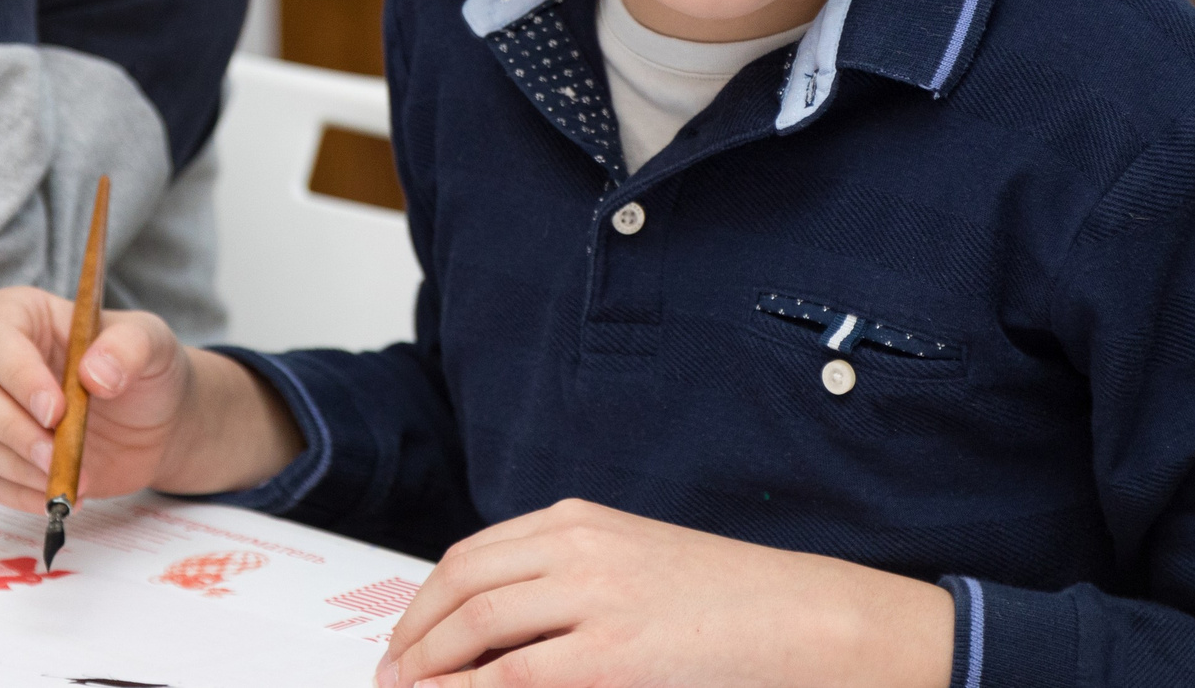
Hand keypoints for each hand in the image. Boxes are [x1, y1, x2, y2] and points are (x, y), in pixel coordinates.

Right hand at [0, 286, 304, 512]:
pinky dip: (17, 492)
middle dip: (17, 430)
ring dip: (18, 466)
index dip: (18, 373)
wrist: (163, 421)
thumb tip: (95, 371)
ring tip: (70, 476)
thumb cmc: (155, 372)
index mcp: (26, 318)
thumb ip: (131, 348)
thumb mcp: (156, 347)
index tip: (57, 406)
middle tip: (64, 454)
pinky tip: (58, 492)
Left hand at [376, 499, 953, 687]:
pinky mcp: (609, 659)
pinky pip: (511, 679)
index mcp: (581, 522)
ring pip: (474, 629)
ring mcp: (592, 602)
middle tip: (391, 676)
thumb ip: (568, 580)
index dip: (424, 602)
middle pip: (460, 587)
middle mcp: (577, 549)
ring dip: (427, 668)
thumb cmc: (727, 602)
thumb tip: (494, 626)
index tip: (404, 639)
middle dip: (412, 637)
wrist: (802, 619)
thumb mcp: (636, 568)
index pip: (471, 555)